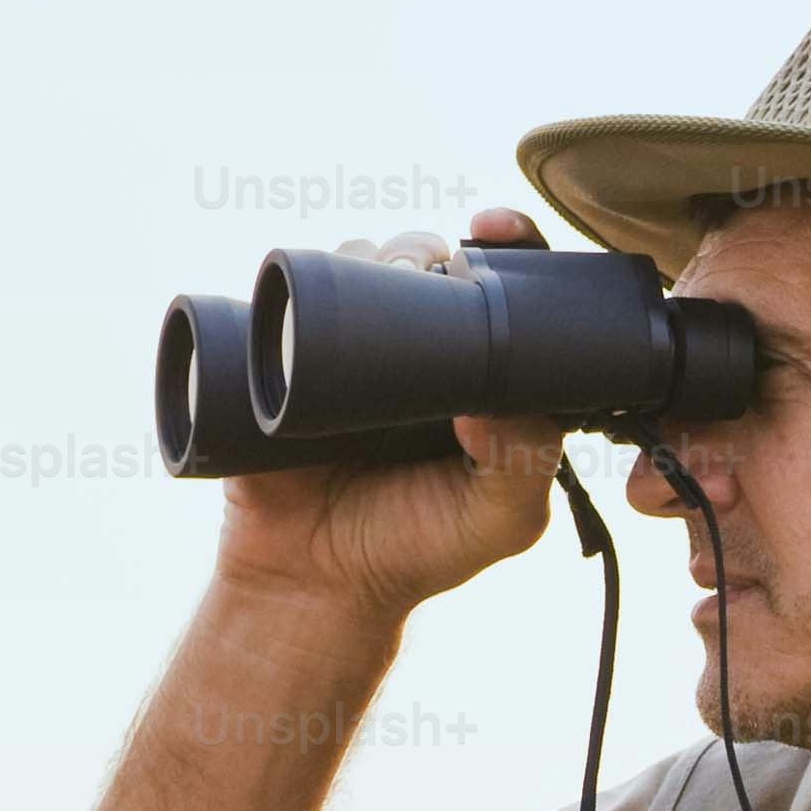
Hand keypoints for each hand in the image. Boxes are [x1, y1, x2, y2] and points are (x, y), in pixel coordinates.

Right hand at [207, 207, 569, 625]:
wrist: (315, 581)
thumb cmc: (419, 551)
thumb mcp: (500, 519)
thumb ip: (524, 464)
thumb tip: (498, 396)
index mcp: (482, 373)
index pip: (504, 290)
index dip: (511, 246)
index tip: (499, 229)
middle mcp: (418, 347)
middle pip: (430, 260)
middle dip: (435, 244)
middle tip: (438, 264)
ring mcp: (349, 343)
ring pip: (362, 262)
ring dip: (374, 251)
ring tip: (386, 280)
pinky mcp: (286, 352)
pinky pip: (288, 290)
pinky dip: (302, 271)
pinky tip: (319, 275)